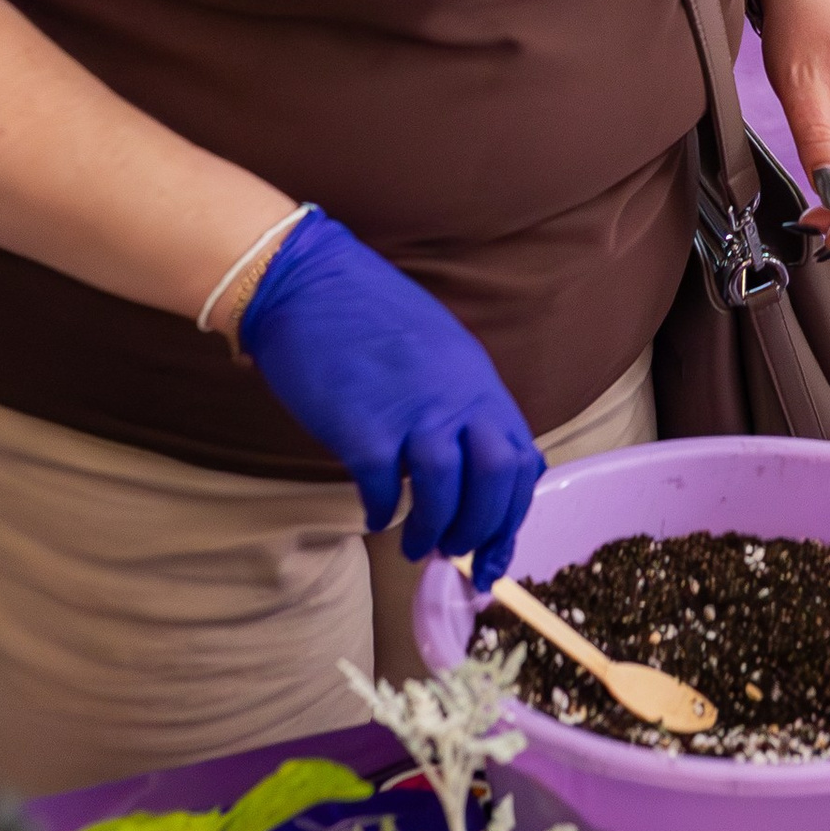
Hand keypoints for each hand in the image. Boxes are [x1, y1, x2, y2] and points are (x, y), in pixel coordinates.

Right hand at [238, 212, 540, 578]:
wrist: (306, 279)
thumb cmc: (369, 314)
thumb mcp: (442, 350)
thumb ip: (463, 401)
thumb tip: (474, 464)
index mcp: (478, 381)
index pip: (523, 460)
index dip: (513, 514)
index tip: (496, 548)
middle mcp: (456, 397)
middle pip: (496, 480)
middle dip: (482, 529)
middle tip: (457, 550)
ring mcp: (411, 412)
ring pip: (446, 492)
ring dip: (433, 531)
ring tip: (416, 546)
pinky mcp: (361, 426)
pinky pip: (381, 487)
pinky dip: (380, 511)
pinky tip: (374, 515)